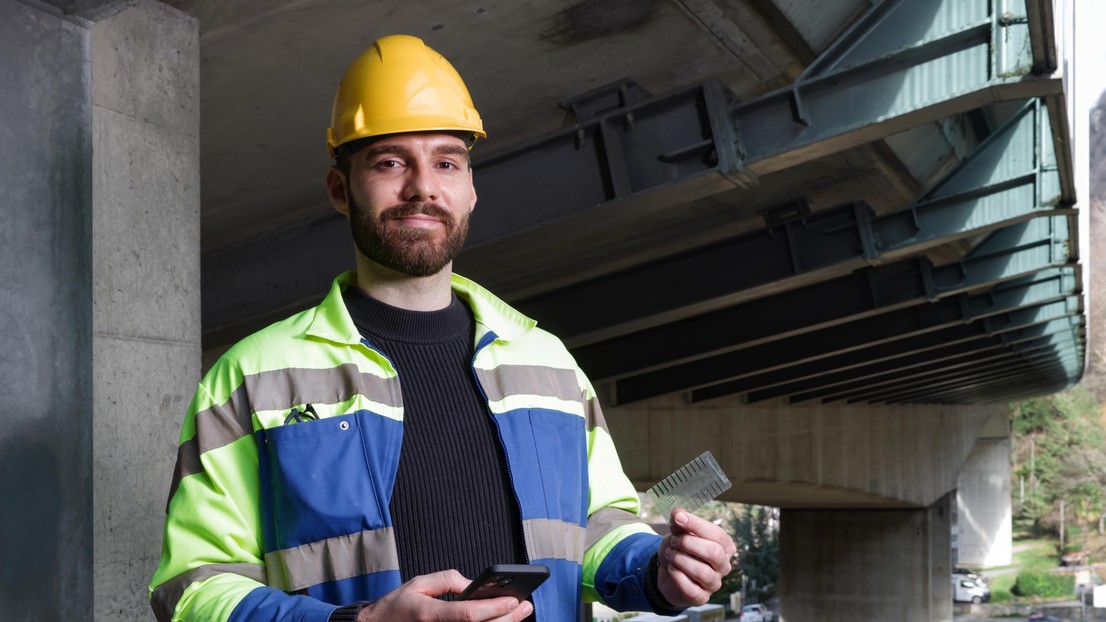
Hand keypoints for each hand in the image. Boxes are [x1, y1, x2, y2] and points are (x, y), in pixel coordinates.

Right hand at [355, 569, 533, 621]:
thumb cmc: (398, 607)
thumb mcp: (419, 583)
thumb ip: (448, 580)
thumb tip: (473, 585)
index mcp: (430, 614)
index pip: (469, 614)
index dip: (494, 607)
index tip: (513, 599)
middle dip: (508, 618)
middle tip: (525, 606)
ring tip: (519, 614)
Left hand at [656, 509, 736, 607]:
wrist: (668, 573)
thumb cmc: (680, 550)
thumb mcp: (678, 533)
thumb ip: (679, 522)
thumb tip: (678, 512)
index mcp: (725, 546)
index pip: (717, 534)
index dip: (697, 524)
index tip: (678, 517)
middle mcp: (724, 565)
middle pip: (714, 552)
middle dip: (689, 543)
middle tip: (674, 541)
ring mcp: (714, 583)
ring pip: (702, 572)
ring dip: (681, 559)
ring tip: (670, 554)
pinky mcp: (701, 597)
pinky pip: (691, 589)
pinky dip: (677, 576)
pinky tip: (671, 568)